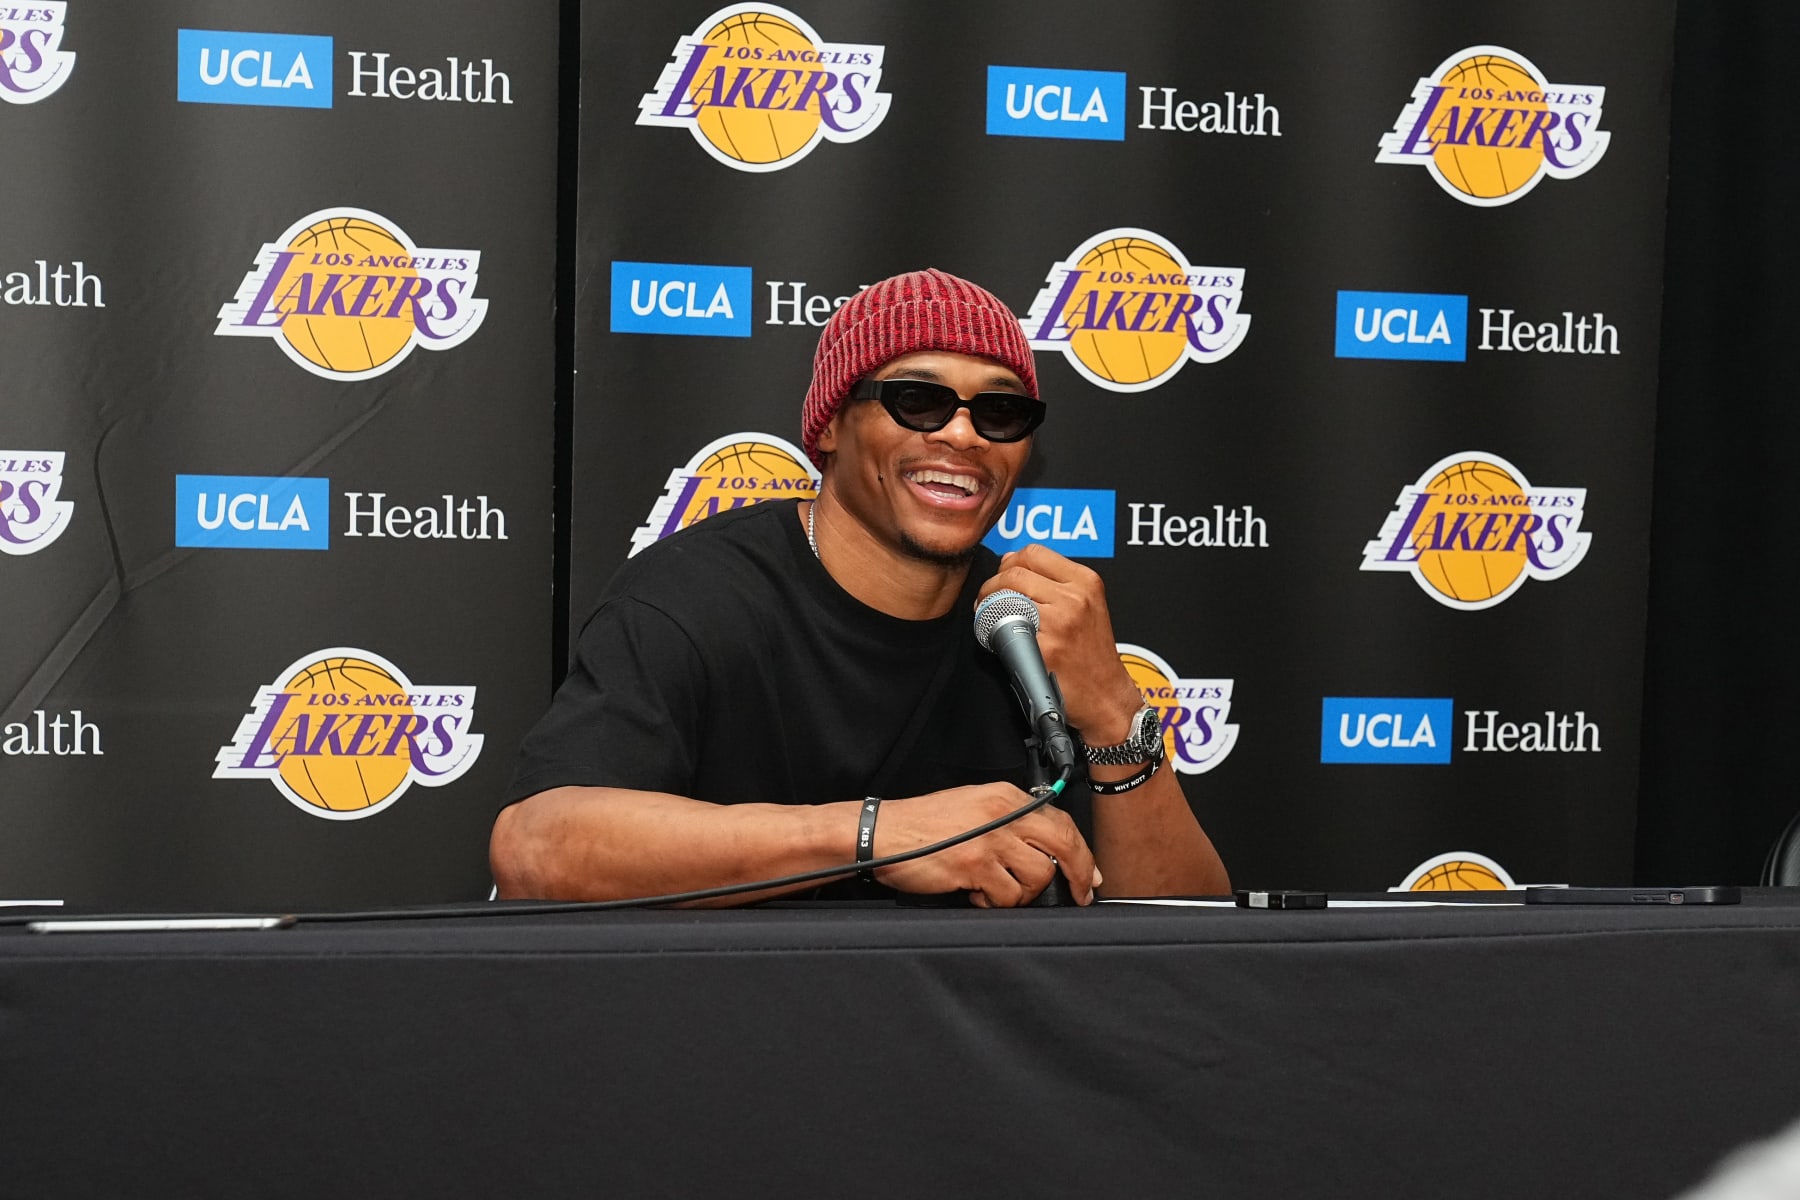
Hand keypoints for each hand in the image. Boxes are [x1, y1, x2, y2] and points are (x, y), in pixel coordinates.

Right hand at [870, 783, 1101, 906]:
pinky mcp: (975, 865)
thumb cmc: (925, 825)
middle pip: (1064, 845)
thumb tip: (1047, 849)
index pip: (1061, 822)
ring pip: (1037, 876)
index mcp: (1006, 797)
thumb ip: (1009, 820)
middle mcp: (1004, 814)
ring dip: (1022, 893)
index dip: (1082, 854)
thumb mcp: (974, 806)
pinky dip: (994, 902)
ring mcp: (991, 839)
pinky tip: (976, 893)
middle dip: (1078, 875)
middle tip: (1079, 895)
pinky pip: (1007, 895)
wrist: (883, 832)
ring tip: (996, 888)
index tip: (1089, 876)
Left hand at [977, 543, 1143, 744]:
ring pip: (1007, 595)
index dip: (1010, 563)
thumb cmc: (1092, 655)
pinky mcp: (1046, 647)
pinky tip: (997, 637)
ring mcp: (1061, 622)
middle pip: (1015, 571)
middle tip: (987, 599)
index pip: (1034, 552)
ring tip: (990, 616)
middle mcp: (1075, 597)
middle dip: (993, 583)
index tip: (1003, 577)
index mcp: (1086, 581)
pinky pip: (1006, 627)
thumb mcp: (1087, 606)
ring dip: (989, 603)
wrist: (1106, 697)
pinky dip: (994, 629)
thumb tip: (1012, 561)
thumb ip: (1055, 582)